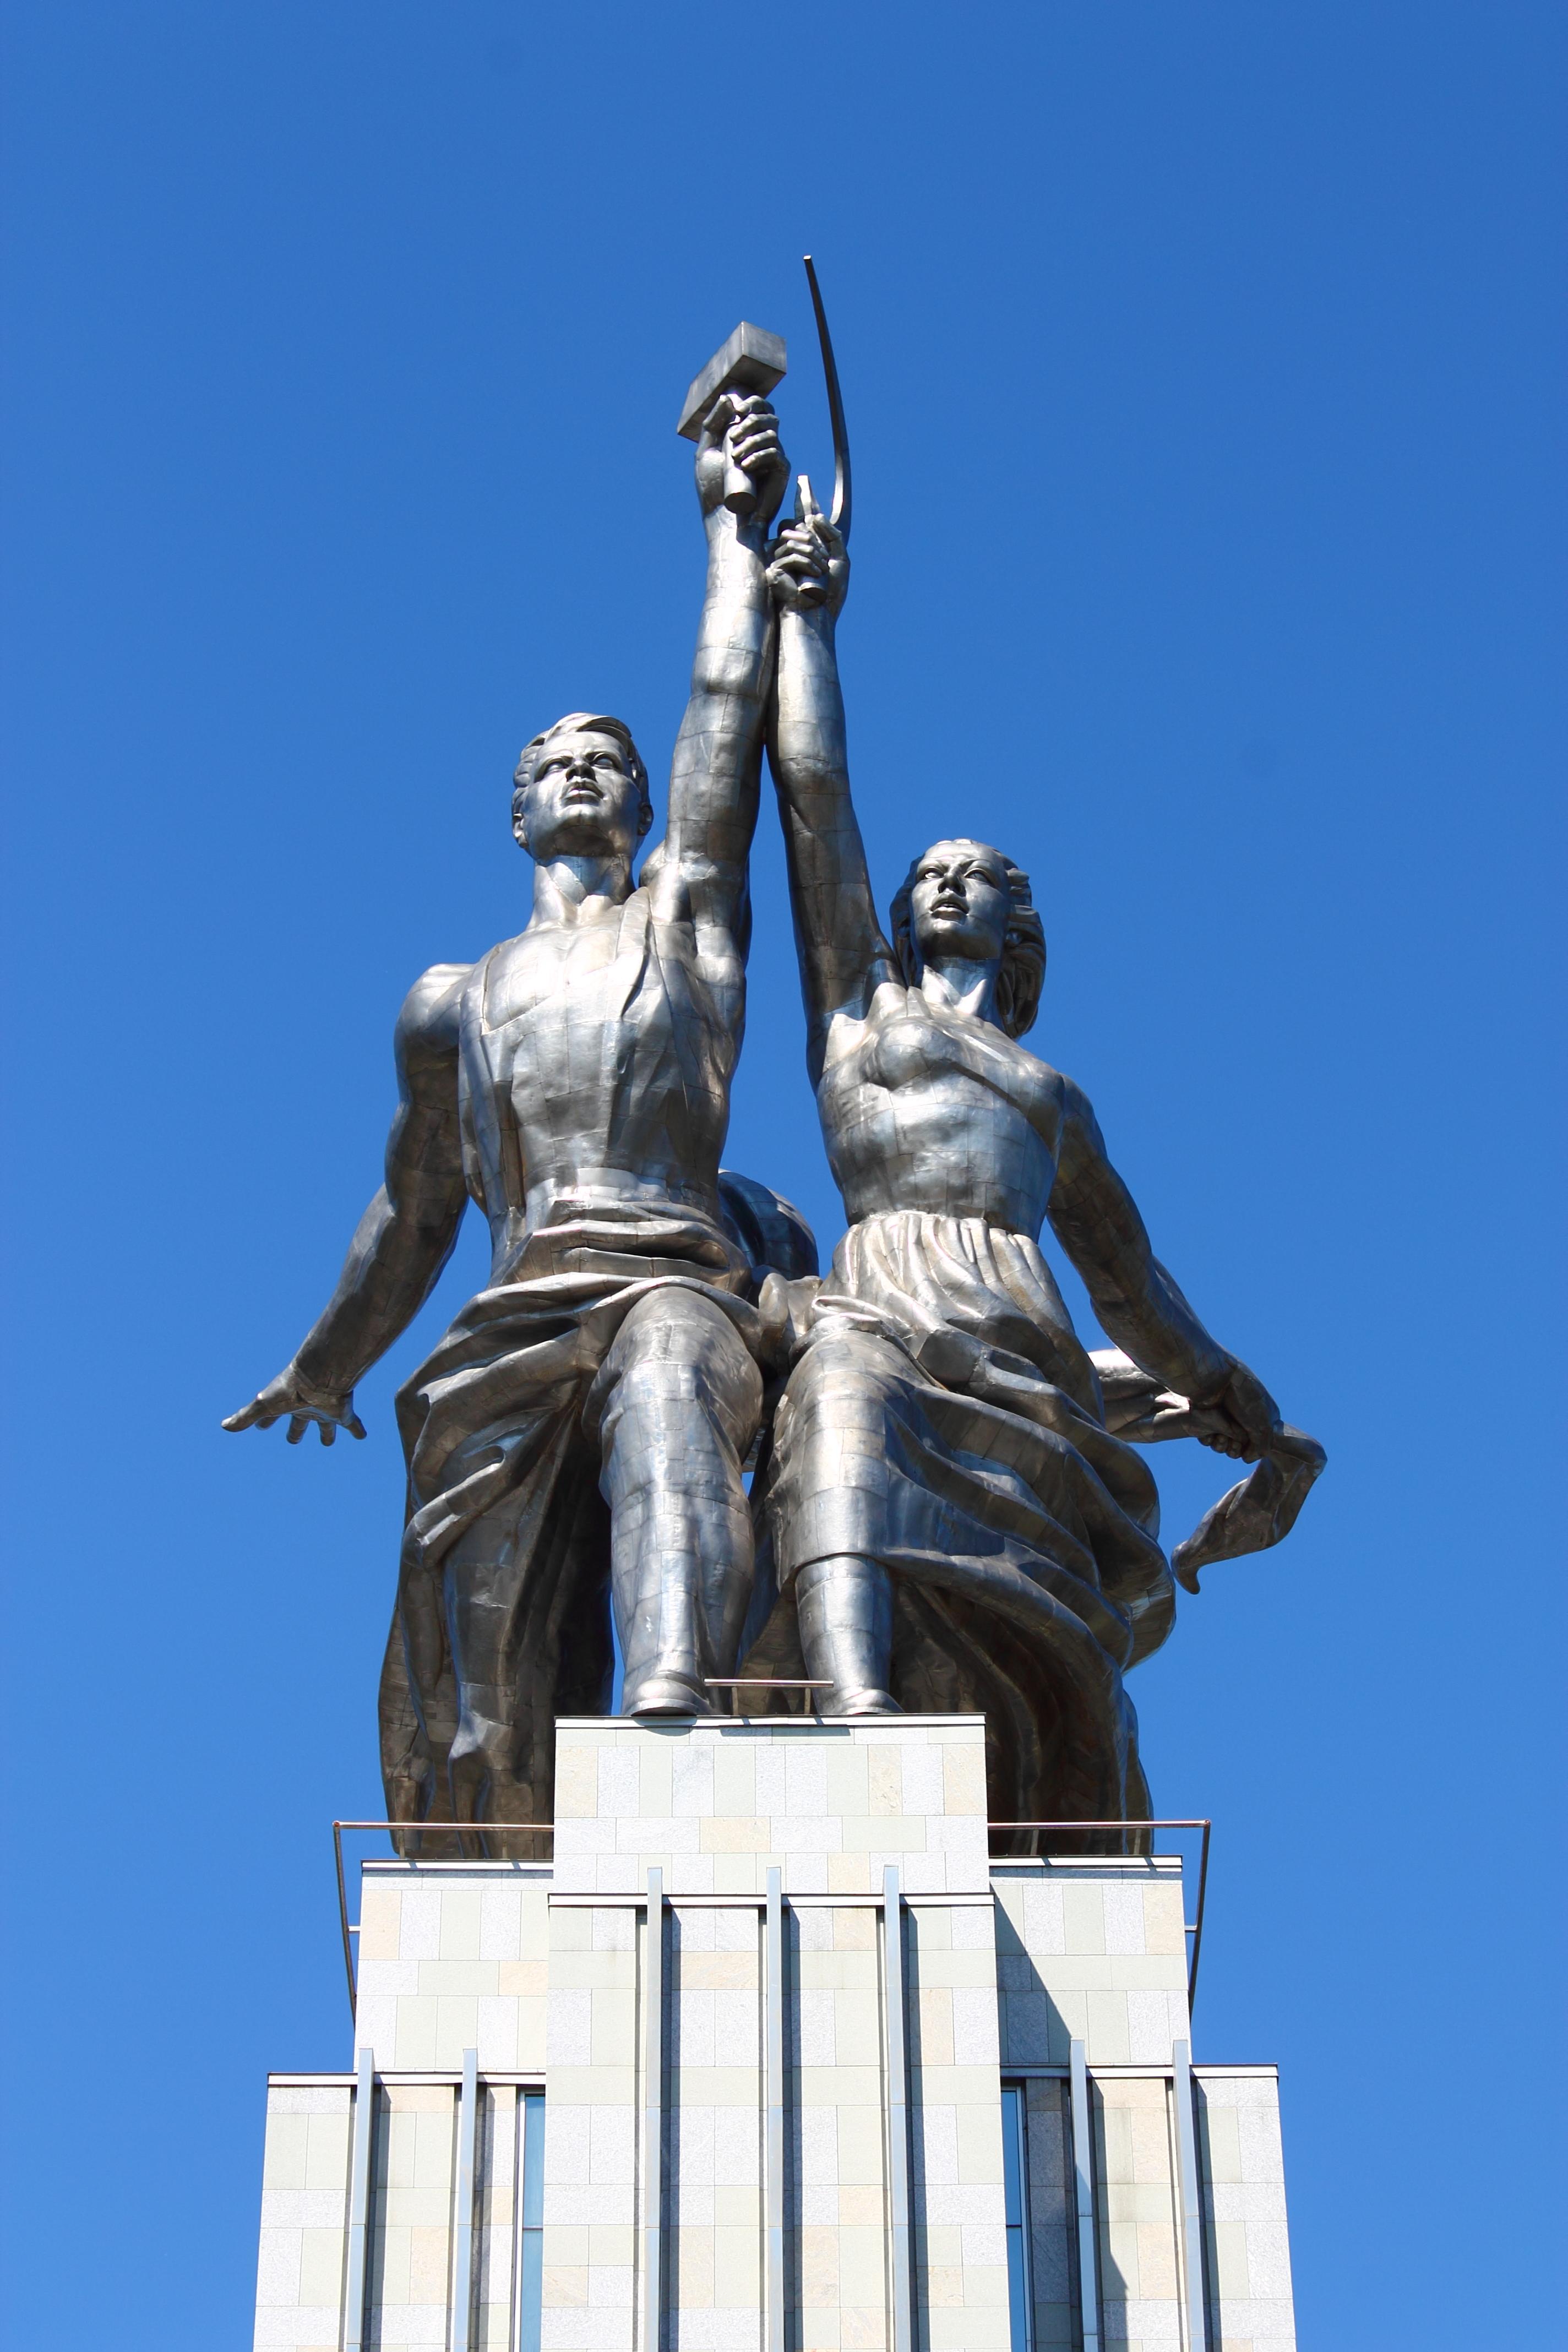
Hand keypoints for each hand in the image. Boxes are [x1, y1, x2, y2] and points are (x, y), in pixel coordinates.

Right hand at [223, 1362, 366, 1446]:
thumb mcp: (263, 1405)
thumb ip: (245, 1417)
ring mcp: (325, 1410)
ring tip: (329, 1441)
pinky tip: (363, 1437)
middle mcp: (306, 1408)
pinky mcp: (343, 1412)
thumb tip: (224, 1426)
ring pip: (325, 1425)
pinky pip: (353, 1424)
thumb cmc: (290, 1389)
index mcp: (287, 1406)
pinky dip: (357, 1430)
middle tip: (294, 1440)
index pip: (272, 1417)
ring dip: (328, 1433)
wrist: (320, 1376)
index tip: (261, 1427)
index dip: (265, 1423)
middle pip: (300, 1423)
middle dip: (296, 1431)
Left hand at [695, 392, 788, 526]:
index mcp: (748, 434)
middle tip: (732, 437)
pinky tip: (745, 465)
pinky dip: (760, 456)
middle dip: (750, 422)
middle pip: (769, 417)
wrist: (724, 517)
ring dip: (752, 441)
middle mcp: (763, 443)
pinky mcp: (781, 472)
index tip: (737, 410)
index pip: (760, 408)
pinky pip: (776, 454)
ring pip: (771, 434)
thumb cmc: (714, 488)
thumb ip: (713, 424)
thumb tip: (728, 398)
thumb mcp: (706, 452)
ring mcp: (774, 457)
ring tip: (734, 457)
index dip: (753, 403)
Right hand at [766, 476, 848, 616]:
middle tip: (825, 563)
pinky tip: (814, 575)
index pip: (806, 514)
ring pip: (795, 538)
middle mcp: (793, 548)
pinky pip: (790, 553)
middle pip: (798, 524)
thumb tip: (814, 515)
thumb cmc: (830, 593)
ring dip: (814, 554)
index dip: (805, 496)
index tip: (803, 479)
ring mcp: (780, 558)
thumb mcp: (841, 560)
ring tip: (822, 572)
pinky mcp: (773, 570)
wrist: (818, 614)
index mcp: (810, 545)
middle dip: (816, 542)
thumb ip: (832, 534)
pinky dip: (806, 563)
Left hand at [1195, 1361, 1281, 1462]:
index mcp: (1261, 1417)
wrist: (1215, 1376)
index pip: (1258, 1445)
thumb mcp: (1262, 1423)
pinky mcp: (1207, 1417)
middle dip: (1234, 1449)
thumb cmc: (1244, 1395)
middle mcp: (1242, 1419)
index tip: (1245, 1448)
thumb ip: (1261, 1445)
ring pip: (1221, 1444)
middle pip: (1238, 1447)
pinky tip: (1208, 1433)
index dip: (1251, 1450)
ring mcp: (1224, 1418)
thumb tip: (1246, 1460)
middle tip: (1231, 1442)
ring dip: (1220, 1445)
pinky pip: (1206, 1437)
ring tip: (1219, 1436)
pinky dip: (1207, 1439)